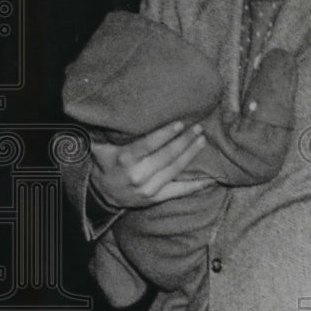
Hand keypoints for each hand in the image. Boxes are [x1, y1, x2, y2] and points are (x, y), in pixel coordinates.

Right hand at [90, 121, 211, 208]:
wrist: (100, 196)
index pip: (149, 144)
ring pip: (175, 169)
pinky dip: (196, 185)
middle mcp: (138, 174)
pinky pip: (179, 191)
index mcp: (125, 159)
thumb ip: (105, 132)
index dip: (166, 134)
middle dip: (184, 140)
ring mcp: (149, 188)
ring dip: (191, 154)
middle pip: (167, 155)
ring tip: (202, 141)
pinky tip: (210, 178)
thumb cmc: (104, 165)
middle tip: (198, 128)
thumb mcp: (100, 148)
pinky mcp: (156, 198)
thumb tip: (108, 112)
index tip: (180, 123)